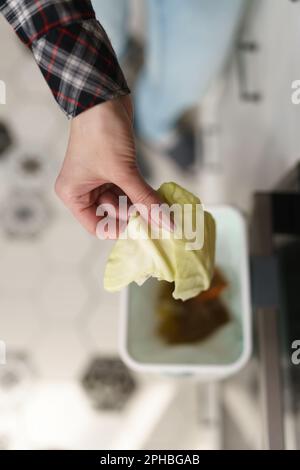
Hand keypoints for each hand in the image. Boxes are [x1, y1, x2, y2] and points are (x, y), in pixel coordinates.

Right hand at [55, 95, 160, 235]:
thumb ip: (145, 199)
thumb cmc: (101, 133)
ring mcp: (99, 181)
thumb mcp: (123, 171)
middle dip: (135, 215)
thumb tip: (166, 223)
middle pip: (113, 215)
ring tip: (162, 206)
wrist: (103, 97)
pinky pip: (129, 189)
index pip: (98, 227)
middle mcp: (84, 191)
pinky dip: (142, 193)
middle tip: (159, 218)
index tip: (145, 231)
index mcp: (74, 195)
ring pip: (124, 202)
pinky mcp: (113, 171)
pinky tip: (157, 196)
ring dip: (142, 204)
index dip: (121, 230)